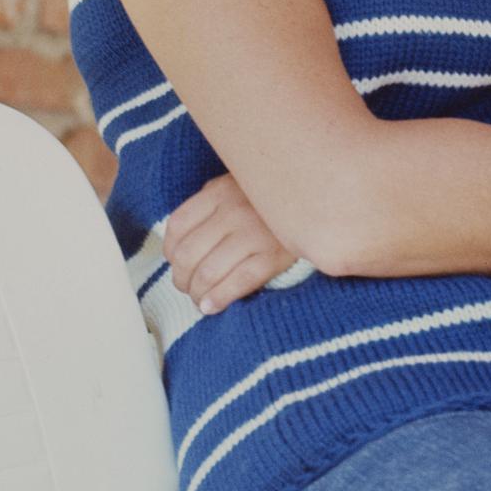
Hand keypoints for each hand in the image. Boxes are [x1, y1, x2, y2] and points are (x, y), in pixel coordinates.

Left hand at [164, 173, 304, 313]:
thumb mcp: (236, 184)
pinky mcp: (273, 256)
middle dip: (181, 279)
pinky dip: (218, 299)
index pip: (177, 227)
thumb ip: (209, 204)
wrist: (321, 198)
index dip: (170, 252)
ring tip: (199, 300)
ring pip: (208, 273)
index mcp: (219, 192)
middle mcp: (232, 212)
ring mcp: (253, 234)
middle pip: (187, 255)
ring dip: (196, 293)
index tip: (176, 263)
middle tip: (186, 287)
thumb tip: (179, 238)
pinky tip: (211, 306)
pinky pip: (237, 283)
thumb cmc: (271, 198)